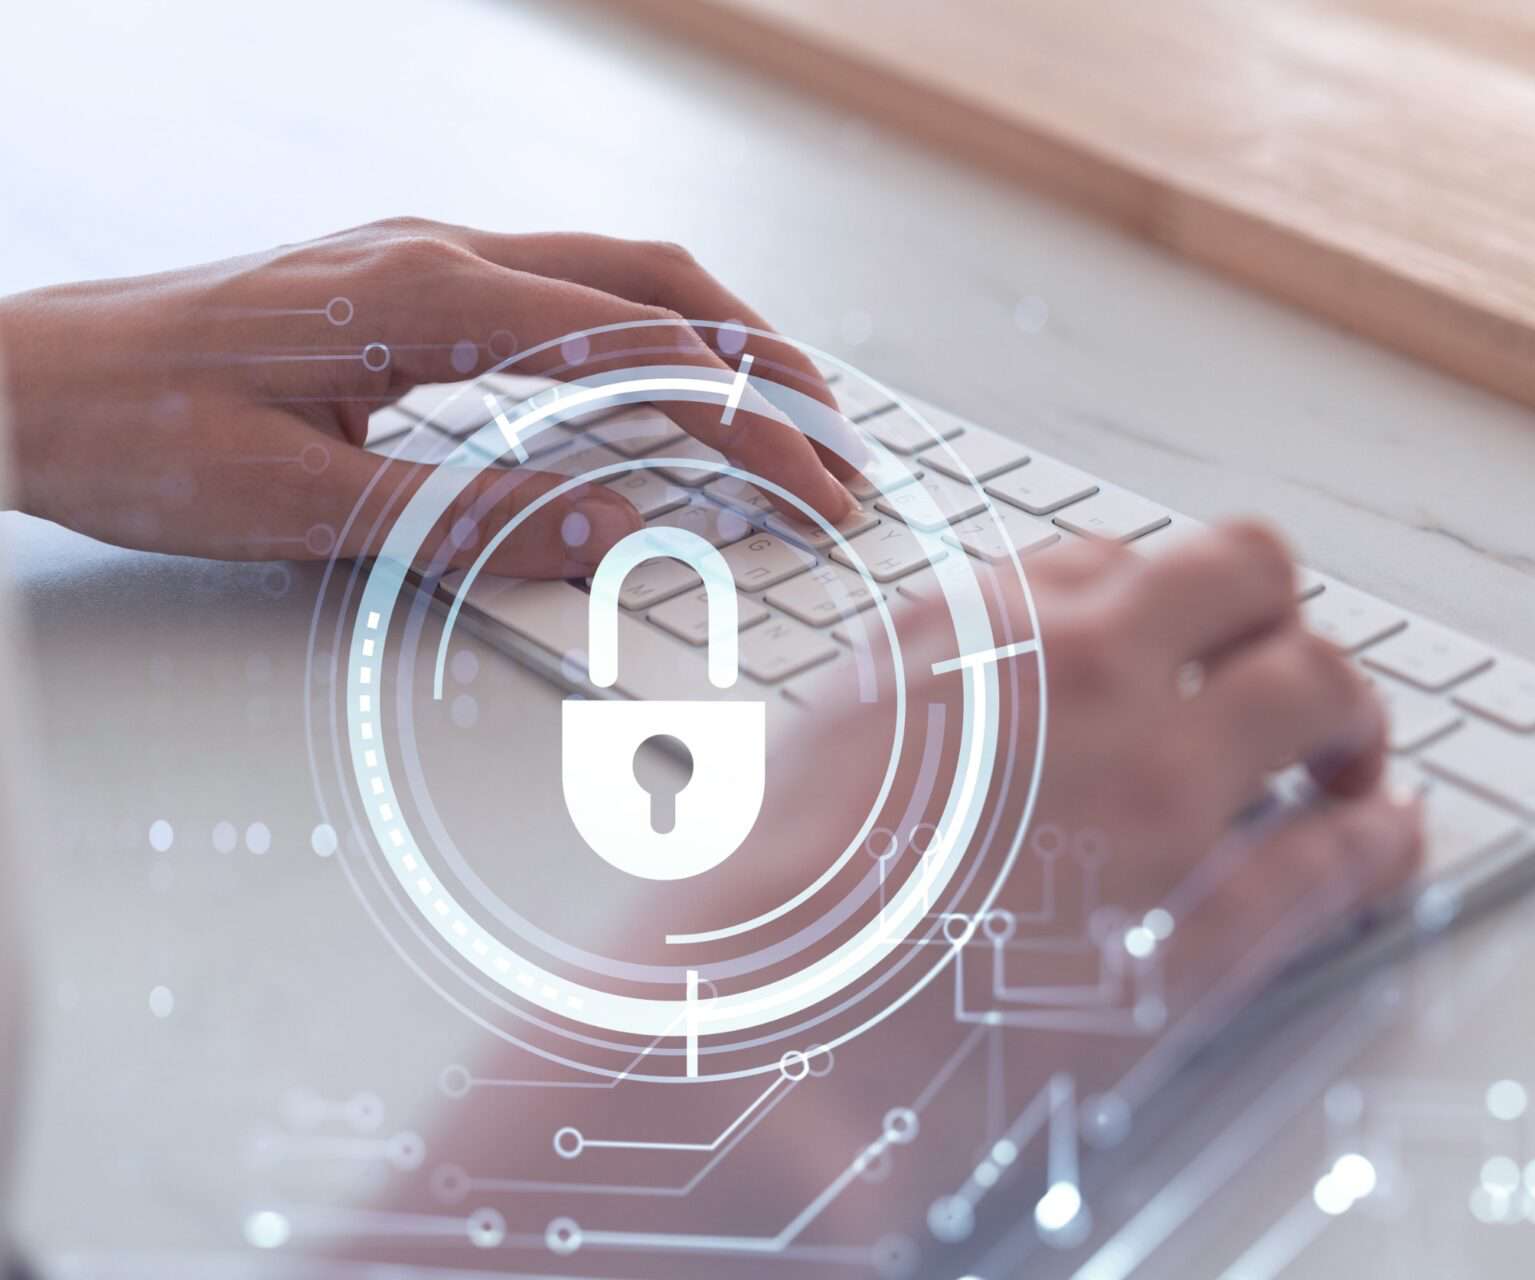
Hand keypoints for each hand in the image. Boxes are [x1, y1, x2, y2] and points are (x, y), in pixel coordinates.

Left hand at [0, 218, 859, 575]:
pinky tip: (661, 380)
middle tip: (838, 443)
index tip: (815, 489)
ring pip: (615, 269)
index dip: (747, 424)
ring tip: (782, 408)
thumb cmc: (136, 437)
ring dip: (713, 335)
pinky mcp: (403, 278)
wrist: (23, 381)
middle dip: (764, 360)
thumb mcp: (299, 509)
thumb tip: (617, 529)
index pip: (639, 351)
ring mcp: (422, 255)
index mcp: (427, 300)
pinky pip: (561, 286)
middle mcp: (438, 255)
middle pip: (656, 280)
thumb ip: (468, 520)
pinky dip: (643, 330)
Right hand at [313, 522, 1417, 1270]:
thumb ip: (941, 672)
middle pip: (1254, 579)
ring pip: (1323, 689)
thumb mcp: (835, 728)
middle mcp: (1084, 680)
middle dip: (1283, 623)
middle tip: (1294, 684)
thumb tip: (1010, 661)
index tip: (1188, 648)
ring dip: (1352, 717)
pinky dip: (1380, 842)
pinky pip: (1338, 858)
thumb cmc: (761, 901)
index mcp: (981, 625)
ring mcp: (1152, 799)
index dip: (1174, 607)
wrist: (741, 1042)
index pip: (1132, 559)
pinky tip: (1383, 843)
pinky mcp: (1193, 935)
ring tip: (1352, 759)